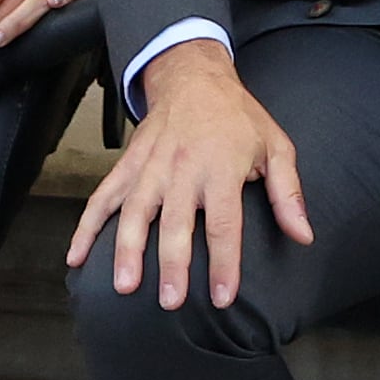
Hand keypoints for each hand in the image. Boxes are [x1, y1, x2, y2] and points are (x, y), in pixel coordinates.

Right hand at [68, 40, 310, 310]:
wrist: (194, 77)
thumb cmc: (238, 118)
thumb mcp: (276, 146)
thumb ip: (288, 193)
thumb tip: (303, 235)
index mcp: (220, 168)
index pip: (223, 223)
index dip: (224, 263)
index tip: (222, 297)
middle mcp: (182, 169)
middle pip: (175, 223)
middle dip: (172, 265)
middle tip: (170, 302)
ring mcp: (150, 167)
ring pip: (135, 212)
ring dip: (127, 249)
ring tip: (124, 286)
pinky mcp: (128, 165)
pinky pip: (103, 197)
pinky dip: (87, 227)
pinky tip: (76, 257)